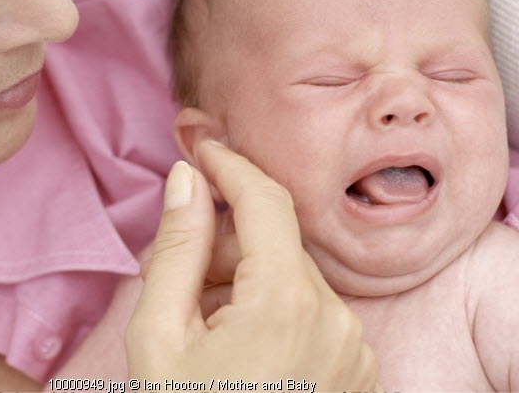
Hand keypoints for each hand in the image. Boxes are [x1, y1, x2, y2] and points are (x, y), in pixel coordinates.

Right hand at [126, 140, 378, 390]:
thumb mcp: (159, 337)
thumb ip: (176, 249)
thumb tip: (186, 180)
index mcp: (286, 304)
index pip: (265, 200)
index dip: (230, 165)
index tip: (203, 148)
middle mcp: (336, 320)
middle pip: (275, 244)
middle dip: (224, 246)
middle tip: (171, 277)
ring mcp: (353, 349)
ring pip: (293, 280)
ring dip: (247, 284)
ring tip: (203, 326)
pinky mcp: (359, 372)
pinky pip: (315, 316)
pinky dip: (276, 316)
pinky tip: (240, 348)